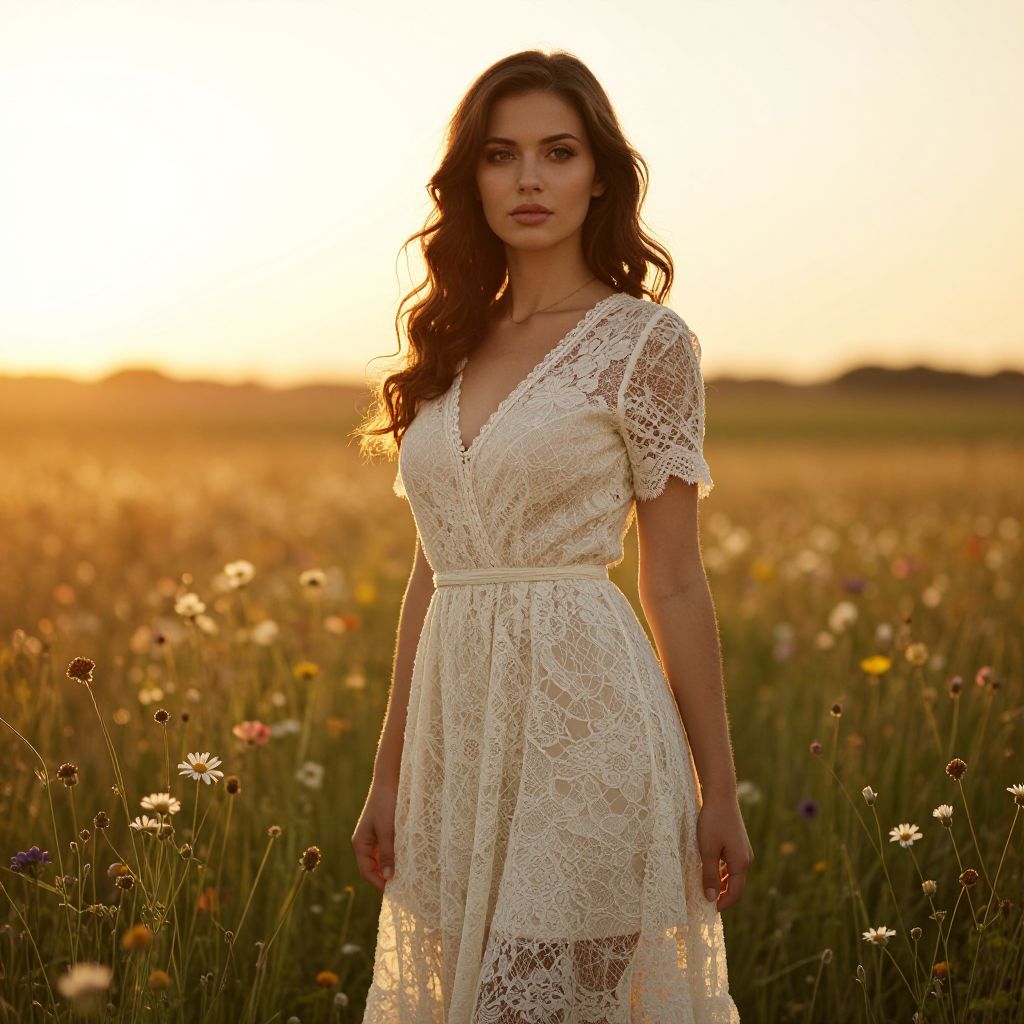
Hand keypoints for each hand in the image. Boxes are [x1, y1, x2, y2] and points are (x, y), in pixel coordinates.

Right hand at [351, 781, 398, 892]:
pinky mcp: (383, 830)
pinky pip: (387, 850)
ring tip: (406, 876)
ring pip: (381, 859)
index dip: (379, 883)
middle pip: (373, 867)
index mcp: (360, 843)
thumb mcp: (388, 830)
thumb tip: (388, 878)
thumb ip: (388, 854)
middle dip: (385, 877)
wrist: (390, 779)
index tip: (394, 891)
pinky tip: (406, 860)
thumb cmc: (387, 804)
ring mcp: (374, 836)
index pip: (367, 871)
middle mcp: (365, 842)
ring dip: (391, 867)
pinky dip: (395, 856)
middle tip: (402, 887)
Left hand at [696, 793, 753, 912]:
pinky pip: (731, 864)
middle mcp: (746, 859)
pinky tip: (710, 871)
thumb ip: (709, 875)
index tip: (709, 909)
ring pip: (733, 874)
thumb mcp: (707, 850)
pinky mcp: (737, 843)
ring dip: (722, 883)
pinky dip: (722, 872)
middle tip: (706, 901)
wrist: (721, 796)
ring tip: (706, 888)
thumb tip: (711, 898)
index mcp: (741, 863)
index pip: (736, 892)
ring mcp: (743, 850)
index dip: (724, 903)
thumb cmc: (713, 822)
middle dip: (723, 895)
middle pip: (736, 885)